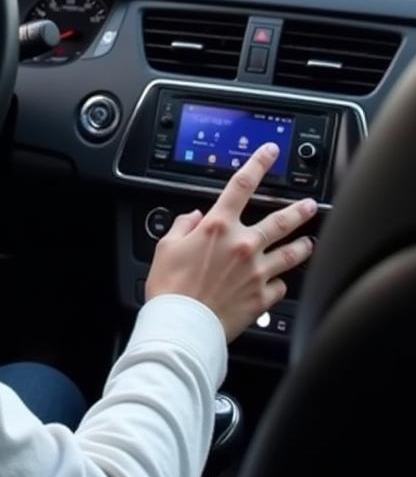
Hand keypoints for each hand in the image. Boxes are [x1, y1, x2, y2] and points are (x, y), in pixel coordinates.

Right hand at [145, 142, 318, 340]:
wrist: (182, 325)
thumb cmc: (170, 287)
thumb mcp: (166, 246)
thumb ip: (183, 226)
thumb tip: (193, 218)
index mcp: (217, 227)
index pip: (242, 185)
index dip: (258, 164)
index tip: (270, 152)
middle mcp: (243, 245)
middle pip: (280, 220)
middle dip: (299, 210)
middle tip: (310, 204)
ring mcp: (257, 272)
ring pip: (291, 253)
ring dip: (303, 245)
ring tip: (310, 241)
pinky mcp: (262, 297)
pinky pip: (280, 286)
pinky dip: (279, 282)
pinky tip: (279, 282)